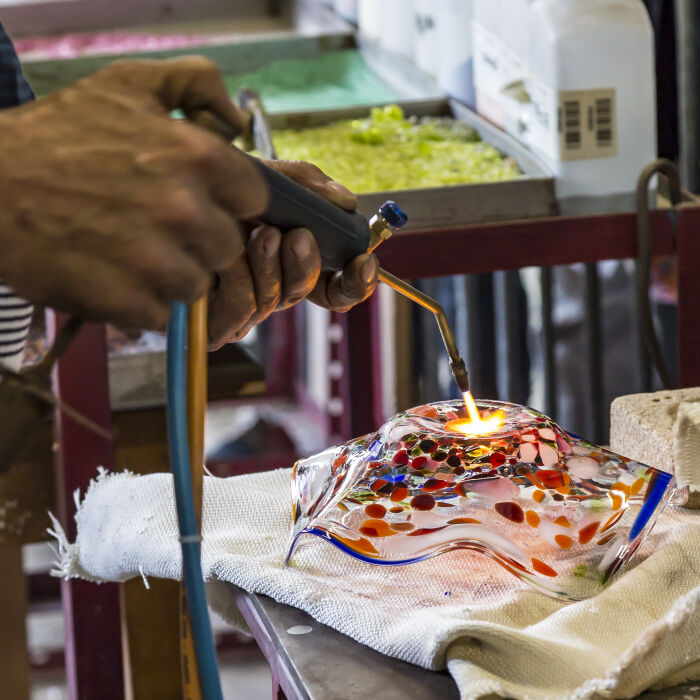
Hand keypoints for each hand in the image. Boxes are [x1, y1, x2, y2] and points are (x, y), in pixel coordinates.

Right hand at [0, 56, 266, 329]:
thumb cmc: (58, 133)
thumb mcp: (127, 84)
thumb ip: (196, 84)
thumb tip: (237, 123)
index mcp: (197, 156)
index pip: (254, 199)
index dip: (230, 202)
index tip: (204, 202)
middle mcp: (184, 209)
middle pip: (229, 247)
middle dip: (202, 242)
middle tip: (161, 230)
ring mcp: (155, 260)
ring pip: (199, 285)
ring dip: (173, 276)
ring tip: (135, 256)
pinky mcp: (126, 300)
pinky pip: (163, 314)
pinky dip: (143, 303)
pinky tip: (117, 278)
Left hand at [207, 159, 378, 347]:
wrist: (158, 198)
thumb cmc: (208, 191)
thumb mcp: (263, 177)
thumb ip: (306, 184)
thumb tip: (347, 202)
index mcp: (290, 260)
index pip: (336, 285)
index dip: (356, 280)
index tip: (364, 261)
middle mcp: (271, 285)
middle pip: (308, 292)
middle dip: (306, 265)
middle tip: (298, 235)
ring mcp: (245, 307)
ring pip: (276, 301)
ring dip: (271, 265)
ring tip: (257, 233)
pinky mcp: (217, 324)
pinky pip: (243, 310)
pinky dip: (239, 278)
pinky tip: (225, 254)